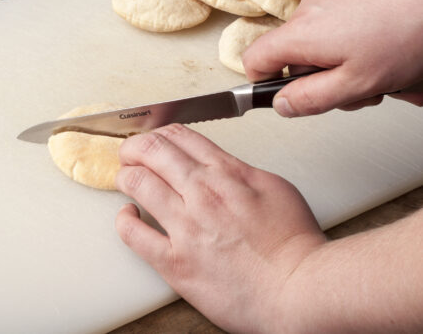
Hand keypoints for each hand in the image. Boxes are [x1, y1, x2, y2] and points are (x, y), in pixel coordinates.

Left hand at [115, 124, 324, 332]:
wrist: (300, 289)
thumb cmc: (293, 243)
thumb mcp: (273, 187)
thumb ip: (238, 171)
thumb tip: (216, 165)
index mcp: (227, 172)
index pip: (178, 136)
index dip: (157, 134)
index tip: (151, 142)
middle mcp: (202, 193)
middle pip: (151, 150)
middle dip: (133, 147)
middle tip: (128, 155)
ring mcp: (186, 227)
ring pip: (137, 183)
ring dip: (125, 176)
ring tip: (125, 180)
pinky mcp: (175, 262)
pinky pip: (134, 234)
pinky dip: (124, 220)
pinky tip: (128, 216)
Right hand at [243, 0, 422, 116]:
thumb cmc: (408, 31)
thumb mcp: (356, 84)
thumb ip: (311, 100)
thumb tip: (281, 105)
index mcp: (302, 34)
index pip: (254, 60)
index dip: (264, 83)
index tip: (287, 96)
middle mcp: (309, 9)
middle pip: (293, 55)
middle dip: (319, 79)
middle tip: (354, 89)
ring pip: (318, 42)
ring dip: (340, 63)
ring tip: (376, 68)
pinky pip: (336, 24)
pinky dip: (353, 41)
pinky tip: (381, 46)